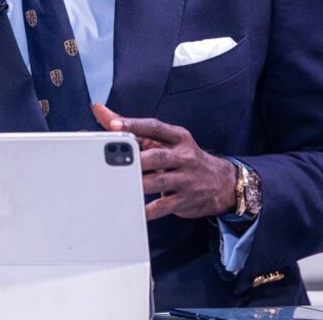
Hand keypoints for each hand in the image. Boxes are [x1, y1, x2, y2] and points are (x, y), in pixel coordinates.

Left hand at [92, 103, 235, 220]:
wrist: (222, 182)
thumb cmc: (184, 158)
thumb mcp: (166, 140)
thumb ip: (134, 129)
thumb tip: (100, 111)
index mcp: (178, 137)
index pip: (155, 127)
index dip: (134, 125)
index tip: (114, 125)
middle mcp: (183, 156)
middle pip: (157, 156)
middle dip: (137, 159)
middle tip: (117, 162)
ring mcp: (185, 179)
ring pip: (160, 181)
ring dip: (140, 184)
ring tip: (121, 185)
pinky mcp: (184, 200)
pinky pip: (164, 206)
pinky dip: (148, 210)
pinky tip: (135, 211)